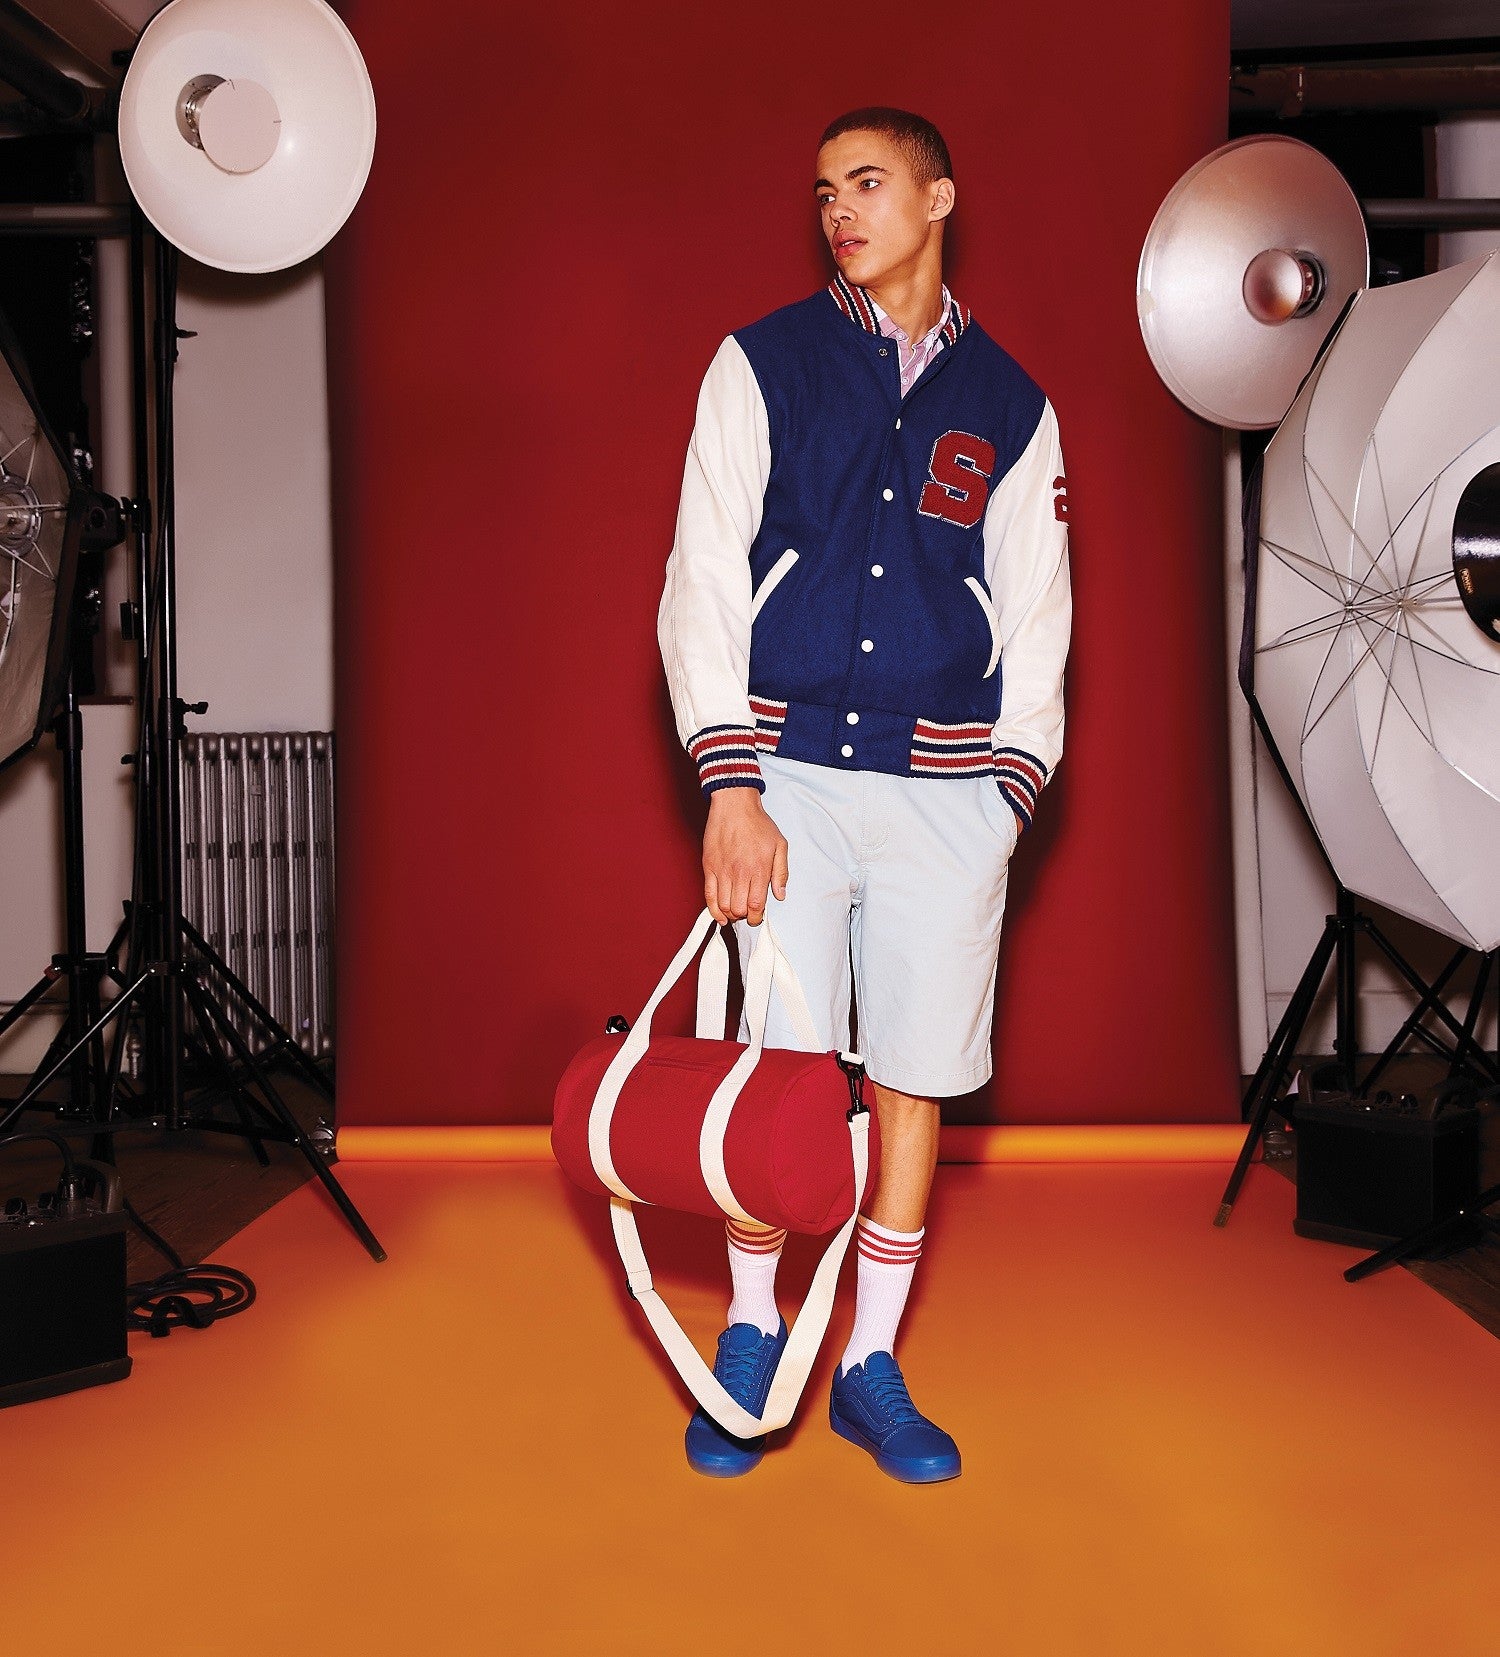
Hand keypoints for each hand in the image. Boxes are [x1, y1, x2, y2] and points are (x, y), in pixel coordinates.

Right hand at [702, 788, 788, 925]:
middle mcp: (739, 872)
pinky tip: (720, 916)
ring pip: (723, 905)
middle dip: (744, 917)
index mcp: (758, 869)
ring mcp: (722, 871)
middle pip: (738, 909)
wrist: (734, 806)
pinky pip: (708, 895)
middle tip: (748, 914)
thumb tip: (780, 895)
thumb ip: (781, 872)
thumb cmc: (758, 824)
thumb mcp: (780, 845)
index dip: (756, 917)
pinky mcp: (708, 867)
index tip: (758, 917)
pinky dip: (713, 910)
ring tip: (736, 912)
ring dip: (730, 914)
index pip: (755, 905)